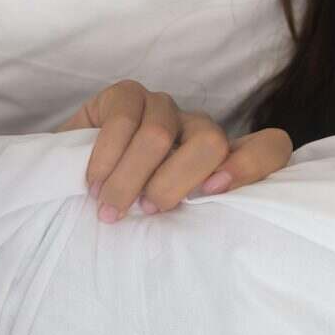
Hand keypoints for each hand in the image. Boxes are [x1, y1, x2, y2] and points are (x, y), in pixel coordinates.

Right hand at [55, 79, 292, 223]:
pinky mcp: (127, 95)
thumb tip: (210, 240)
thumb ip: (194, 217)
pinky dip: (106, 160)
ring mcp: (164, 106)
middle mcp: (198, 127)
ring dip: (130, 180)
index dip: (252, 164)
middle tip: (147, 212)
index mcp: (222, 159)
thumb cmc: (126, 210)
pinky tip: (92, 184)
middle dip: (175, 183)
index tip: (214, 192)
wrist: (63, 184)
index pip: (270, 147)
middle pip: (210, 141)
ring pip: (159, 135)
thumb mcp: (167, 220)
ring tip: (109, 209)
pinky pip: (124, 122)